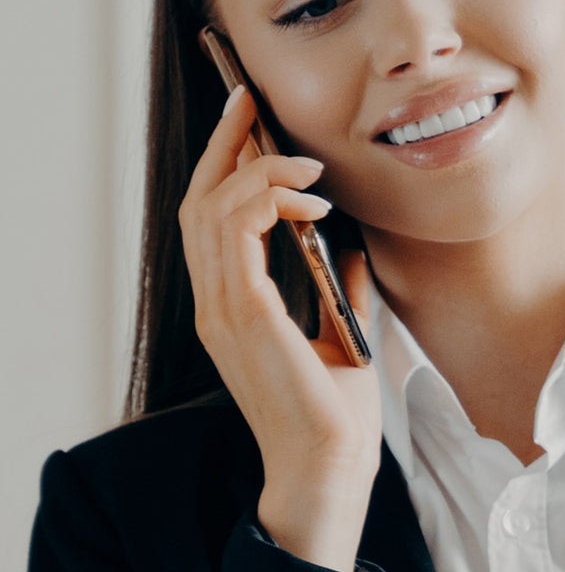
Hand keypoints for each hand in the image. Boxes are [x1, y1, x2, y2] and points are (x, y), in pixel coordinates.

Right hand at [178, 85, 382, 568]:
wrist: (330, 467)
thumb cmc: (335, 417)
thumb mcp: (341, 336)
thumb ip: (340, 290)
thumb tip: (355, 251)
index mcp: (231, 310)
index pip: (212, 221)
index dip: (225, 167)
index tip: (252, 125)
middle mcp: (216, 306)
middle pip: (201, 202)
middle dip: (226, 145)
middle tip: (252, 103)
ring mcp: (223, 310)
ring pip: (214, 209)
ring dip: (257, 171)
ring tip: (306, 166)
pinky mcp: (245, 315)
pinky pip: (238, 233)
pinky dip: (268, 202)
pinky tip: (310, 203)